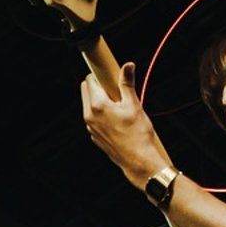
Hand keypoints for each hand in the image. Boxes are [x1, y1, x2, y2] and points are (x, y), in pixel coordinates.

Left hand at [81, 63, 166, 187]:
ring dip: (100, 100)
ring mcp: (90, 128)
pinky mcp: (95, 136)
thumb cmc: (138, 133)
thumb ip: (127, 83)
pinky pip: (94, 119)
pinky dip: (102, 115)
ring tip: (119, 106)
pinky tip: (118, 120)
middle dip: (99, 86)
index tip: (111, 76)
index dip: (101, 75)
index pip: (90, 80)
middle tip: (117, 91)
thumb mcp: (134, 105)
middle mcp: (89, 116)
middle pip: (86, 90)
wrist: (138, 161)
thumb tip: (127, 65)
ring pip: (89, 105)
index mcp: (97, 105)